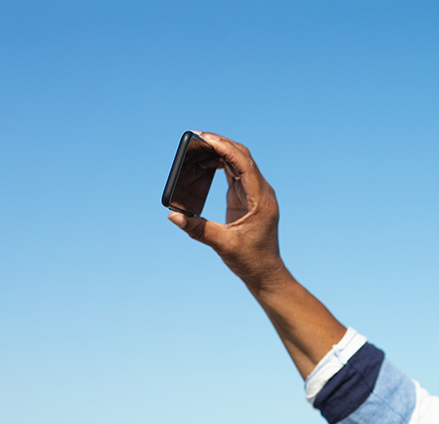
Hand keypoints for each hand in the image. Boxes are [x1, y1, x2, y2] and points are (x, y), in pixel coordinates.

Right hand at [168, 132, 286, 291]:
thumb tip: (173, 216)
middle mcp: (262, 193)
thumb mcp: (223, 245)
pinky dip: (221, 165)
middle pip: (242, 157)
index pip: (244, 164)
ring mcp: (255, 194)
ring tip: (197, 147)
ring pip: (239, 163)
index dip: (225, 148)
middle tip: (197, 136)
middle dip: (221, 144)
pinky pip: (235, 174)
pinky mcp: (247, 199)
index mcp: (261, 200)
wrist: (265, 273)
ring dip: (220, 152)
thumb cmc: (250, 261)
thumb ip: (198, 229)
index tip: (206, 138)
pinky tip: (205, 162)